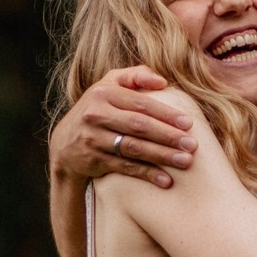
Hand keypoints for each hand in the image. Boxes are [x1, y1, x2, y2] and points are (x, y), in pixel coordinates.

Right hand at [50, 67, 198, 188]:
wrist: (64, 145)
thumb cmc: (96, 110)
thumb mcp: (108, 86)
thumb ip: (134, 76)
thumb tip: (162, 80)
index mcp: (103, 93)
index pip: (140, 103)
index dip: (165, 113)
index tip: (188, 123)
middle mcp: (96, 115)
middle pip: (138, 126)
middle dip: (168, 136)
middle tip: (192, 144)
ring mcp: (94, 139)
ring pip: (133, 148)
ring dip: (161, 155)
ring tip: (185, 161)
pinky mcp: (94, 160)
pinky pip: (125, 168)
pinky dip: (147, 174)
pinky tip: (166, 180)